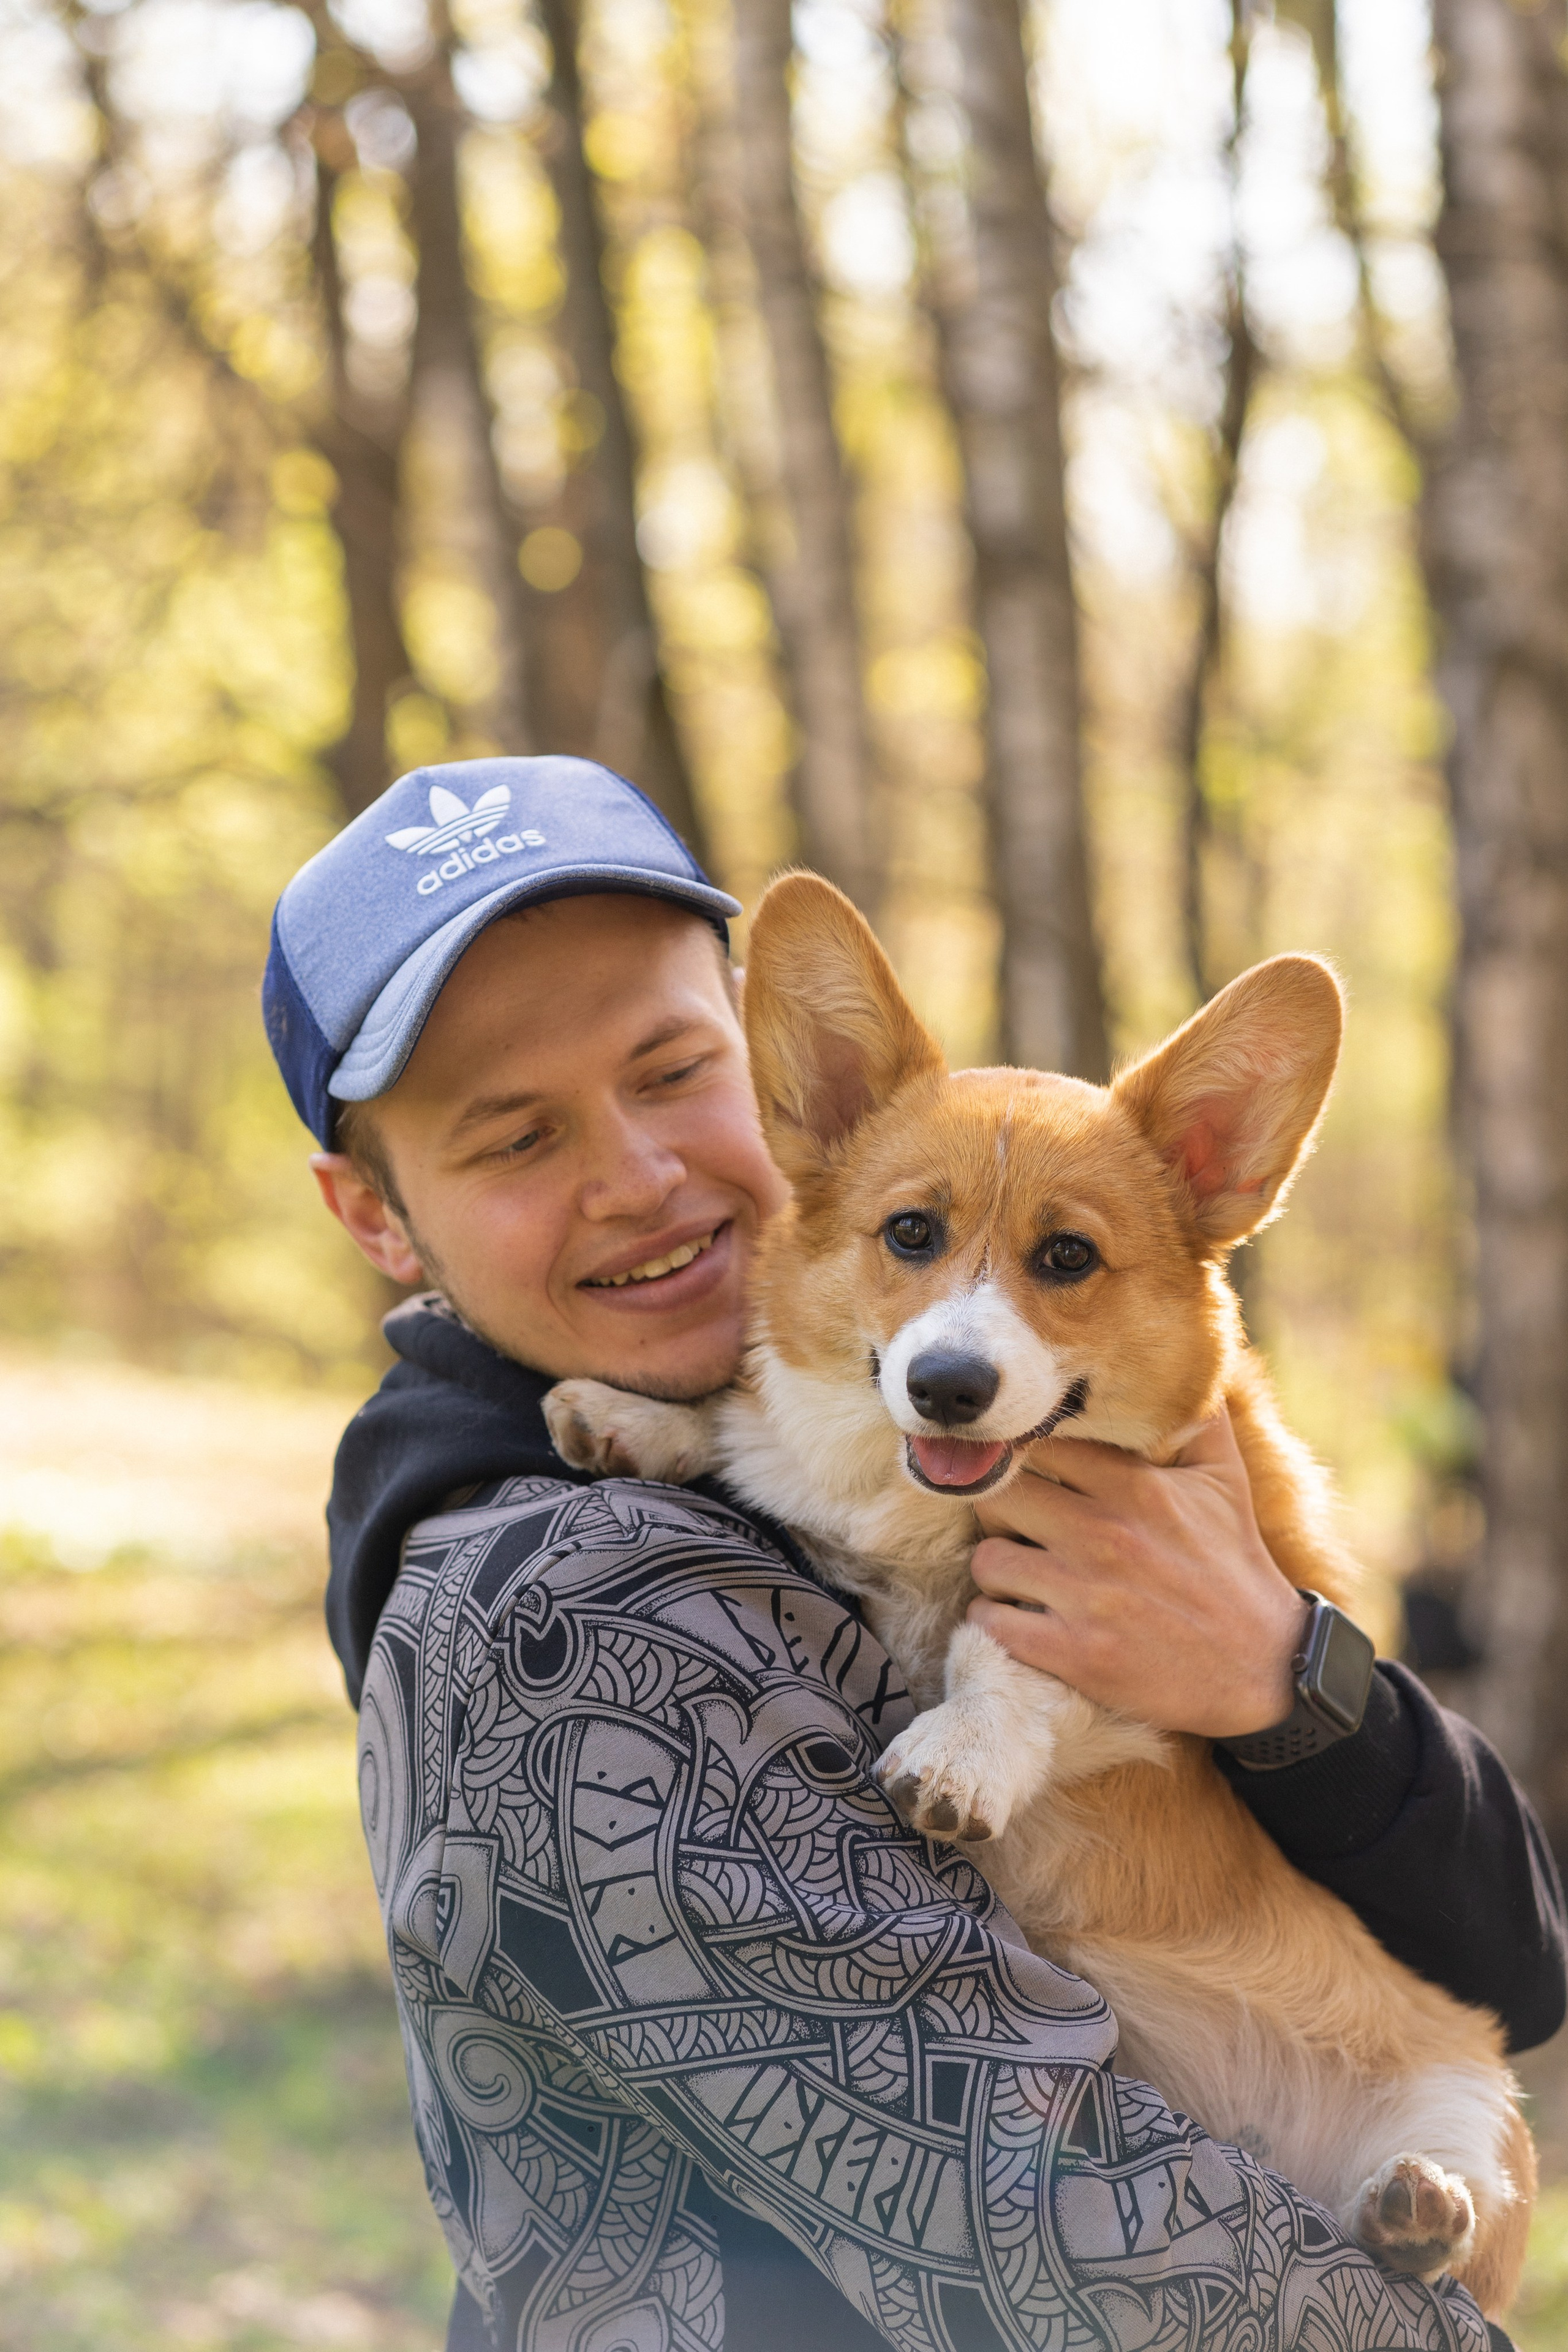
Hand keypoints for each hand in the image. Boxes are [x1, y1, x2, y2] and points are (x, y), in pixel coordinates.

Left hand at [967, 1409, 1307, 1737]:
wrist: (1261, 1668)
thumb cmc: (1235, 1566)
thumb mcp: (1225, 1482)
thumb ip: (1199, 1418)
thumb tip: (1187, 1367)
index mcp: (1134, 1487)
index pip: (1039, 1446)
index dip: (1023, 1456)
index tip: (1028, 1472)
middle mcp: (1104, 1535)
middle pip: (998, 1497)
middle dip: (1002, 1510)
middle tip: (1020, 1526)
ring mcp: (1086, 1596)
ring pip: (988, 1560)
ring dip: (997, 1570)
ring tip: (1022, 1575)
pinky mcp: (1074, 1653)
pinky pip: (991, 1621)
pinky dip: (995, 1620)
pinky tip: (1020, 1618)